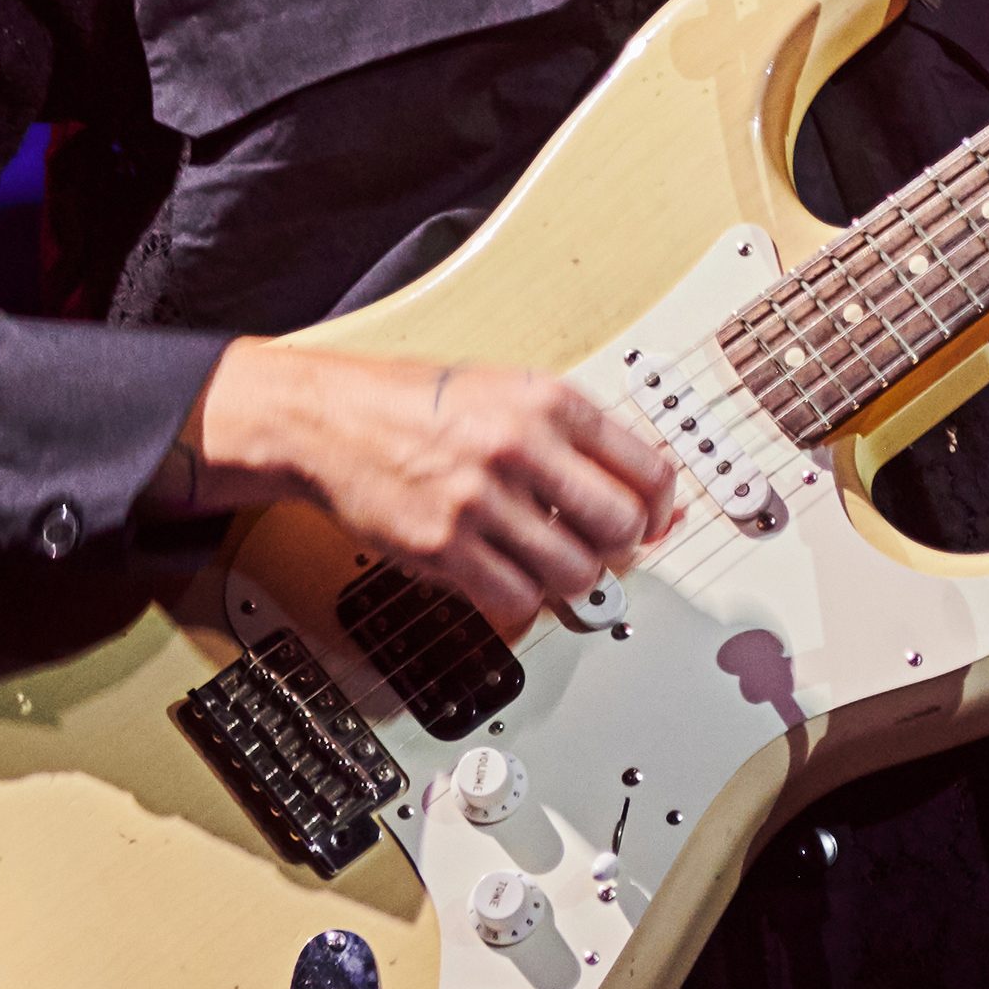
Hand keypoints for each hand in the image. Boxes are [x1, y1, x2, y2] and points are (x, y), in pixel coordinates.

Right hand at [176, 339, 680, 631]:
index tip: (655, 522)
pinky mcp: (443, 546)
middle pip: (621, 525)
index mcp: (549, 401)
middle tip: (604, 548)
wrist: (327, 420)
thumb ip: (574, 432)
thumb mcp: (509, 389)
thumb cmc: (419, 404)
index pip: (647, 468)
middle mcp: (521, 446)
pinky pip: (516, 599)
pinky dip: (522, 600)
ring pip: (574, 571)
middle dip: (622, 547)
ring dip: (572, 579)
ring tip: (553, 563)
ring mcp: (481, 499)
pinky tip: (510, 577)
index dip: (661, 507)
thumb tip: (641, 486)